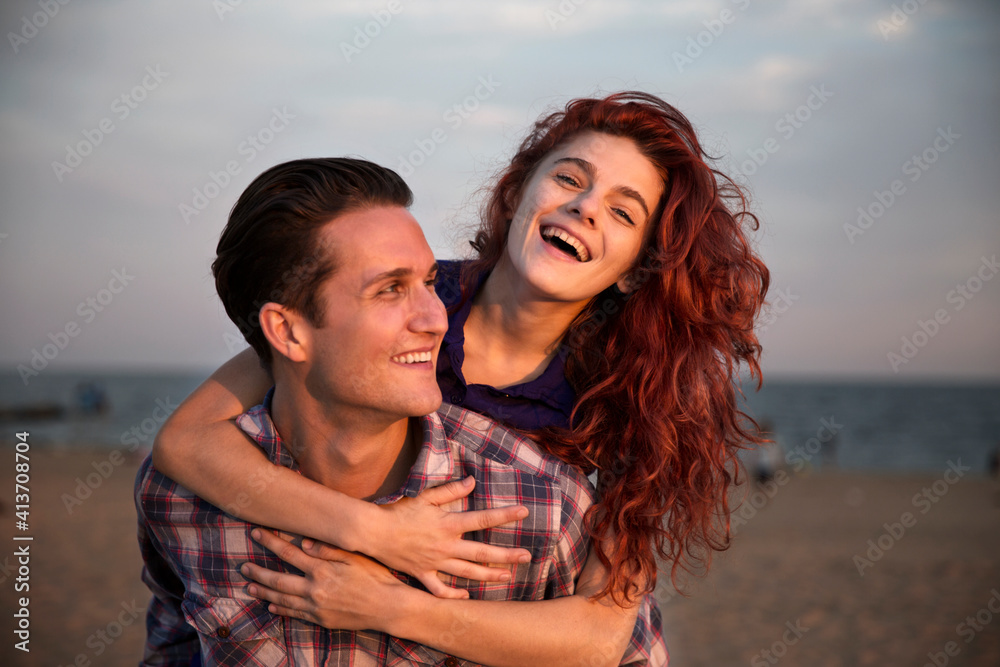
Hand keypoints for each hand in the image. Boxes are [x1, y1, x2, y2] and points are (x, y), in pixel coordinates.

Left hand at [242, 528, 409, 631]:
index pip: (290, 554)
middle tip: (243, 567)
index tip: (257, 533)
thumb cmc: (375, 577)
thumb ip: (329, 549)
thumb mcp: (355, 557)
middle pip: (279, 580)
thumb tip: (305, 541)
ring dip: (264, 593)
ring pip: (283, 600)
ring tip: (249, 586)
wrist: (388, 607)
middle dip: (259, 572)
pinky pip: (295, 615)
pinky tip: (271, 607)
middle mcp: (315, 589)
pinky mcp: (321, 620)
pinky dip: (281, 610)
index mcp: (322, 570)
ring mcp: (316, 607)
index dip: (271, 542)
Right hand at [373, 476, 531, 597]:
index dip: (505, 515)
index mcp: (448, 524)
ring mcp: (435, 562)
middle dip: (506, 555)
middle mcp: (445, 545)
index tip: (524, 512)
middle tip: (526, 557)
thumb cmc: (398, 511)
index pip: (483, 518)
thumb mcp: (424, 496)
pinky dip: (453, 595)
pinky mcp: (422, 574)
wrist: (372, 531)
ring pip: (467, 572)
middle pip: (482, 552)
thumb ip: (450, 491)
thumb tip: (471, 482)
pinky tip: (466, 596)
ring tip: (507, 576)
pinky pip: (440, 589)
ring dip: (488, 575)